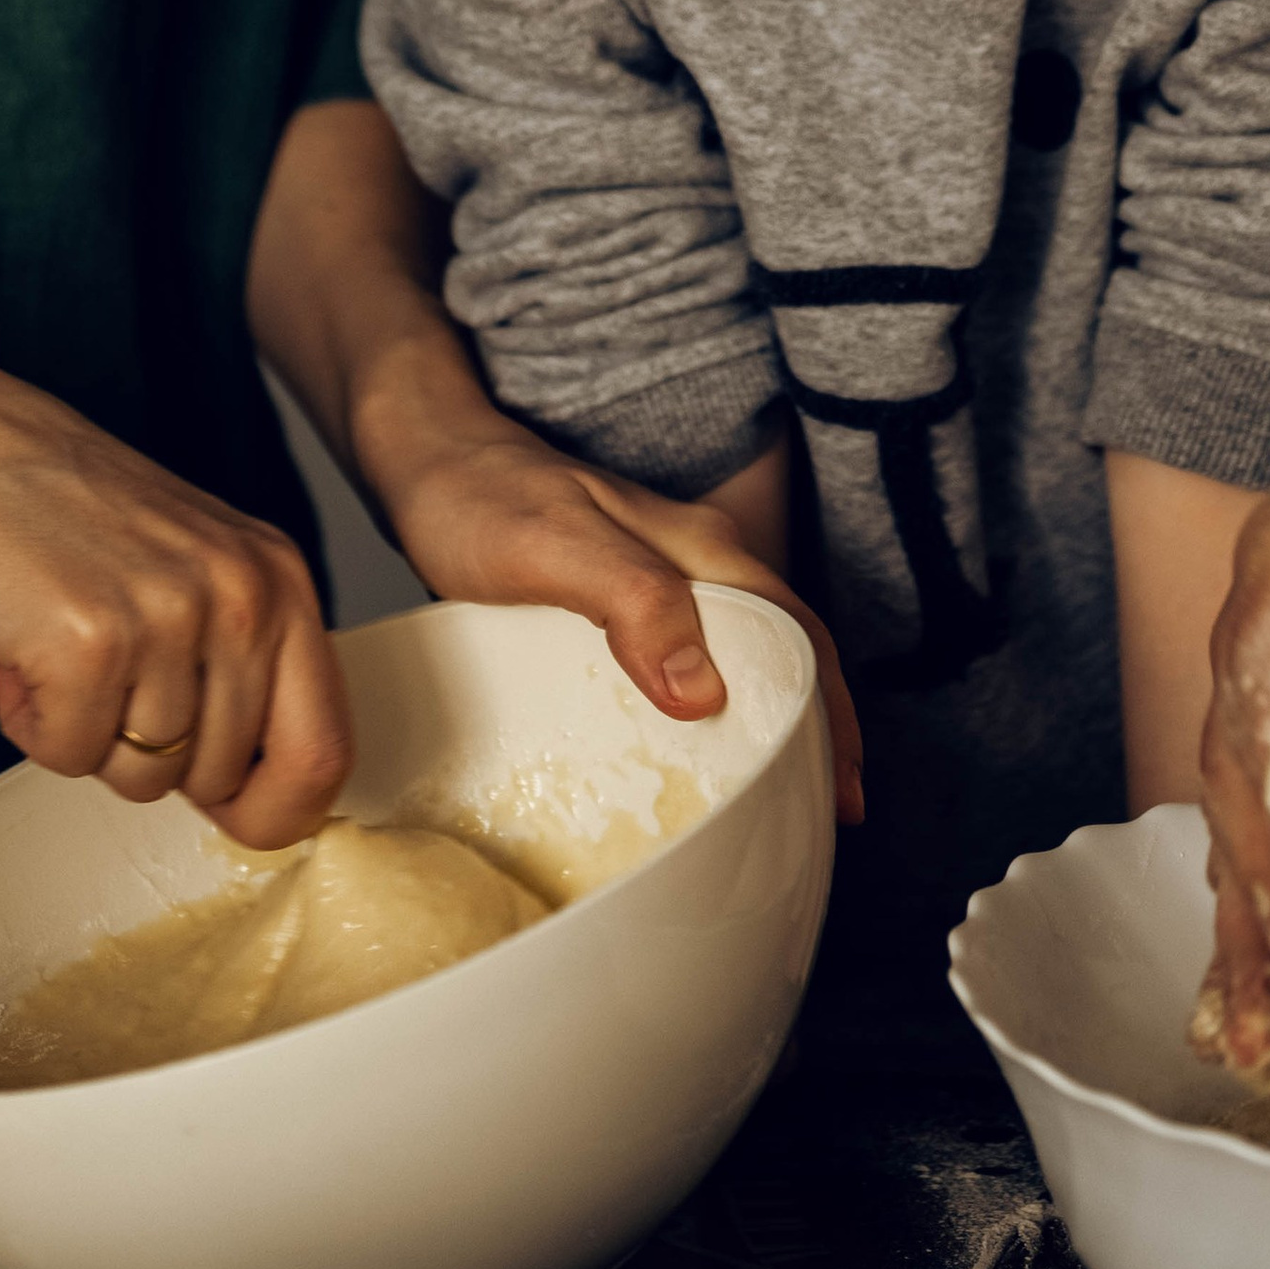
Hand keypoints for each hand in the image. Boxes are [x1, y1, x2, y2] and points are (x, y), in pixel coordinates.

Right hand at [0, 343, 349, 847]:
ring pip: (143, 777)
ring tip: (59, 646)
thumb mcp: (190, 568)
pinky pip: (69, 758)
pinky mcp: (90, 644)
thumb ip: (238, 659)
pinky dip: (33, 724)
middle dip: (152, 758)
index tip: (235, 815)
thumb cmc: (56, 515)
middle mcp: (243, 594)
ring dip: (87, 734)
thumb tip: (261, 791)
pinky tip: (21, 649)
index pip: (325, 746)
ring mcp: (171, 618)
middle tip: (105, 678)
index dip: (278, 808)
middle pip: (221, 777)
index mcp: (280, 577)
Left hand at [388, 421, 864, 821]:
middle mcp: (694, 562)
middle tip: (824, 809)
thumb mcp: (557, 545)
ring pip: (738, 656)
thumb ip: (634, 601)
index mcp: (702, 547)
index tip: (844, 786)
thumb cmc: (481, 497)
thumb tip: (704, 691)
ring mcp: (657, 582)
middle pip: (783, 647)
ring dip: (768, 721)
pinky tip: (690, 753)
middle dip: (817, 726)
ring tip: (775, 794)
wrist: (425, 459)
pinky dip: (709, 711)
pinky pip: (686, 662)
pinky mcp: (619, 605)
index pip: (797, 632)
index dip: (830, 709)